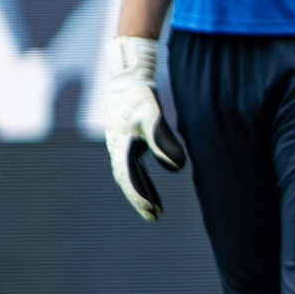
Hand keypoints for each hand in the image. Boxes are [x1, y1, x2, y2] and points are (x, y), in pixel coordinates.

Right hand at [104, 35, 187, 220]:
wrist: (129, 76)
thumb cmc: (139, 95)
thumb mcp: (153, 116)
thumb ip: (163, 141)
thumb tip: (177, 167)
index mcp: (120, 145)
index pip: (129, 178)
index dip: (141, 196)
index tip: (154, 212)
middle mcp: (117, 147)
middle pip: (128, 180)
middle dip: (140, 199)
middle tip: (154, 217)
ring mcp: (121, 143)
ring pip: (130, 174)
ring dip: (141, 191)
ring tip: (155, 208)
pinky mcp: (128, 138)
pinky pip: (133, 165)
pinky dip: (141, 178)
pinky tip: (151, 187)